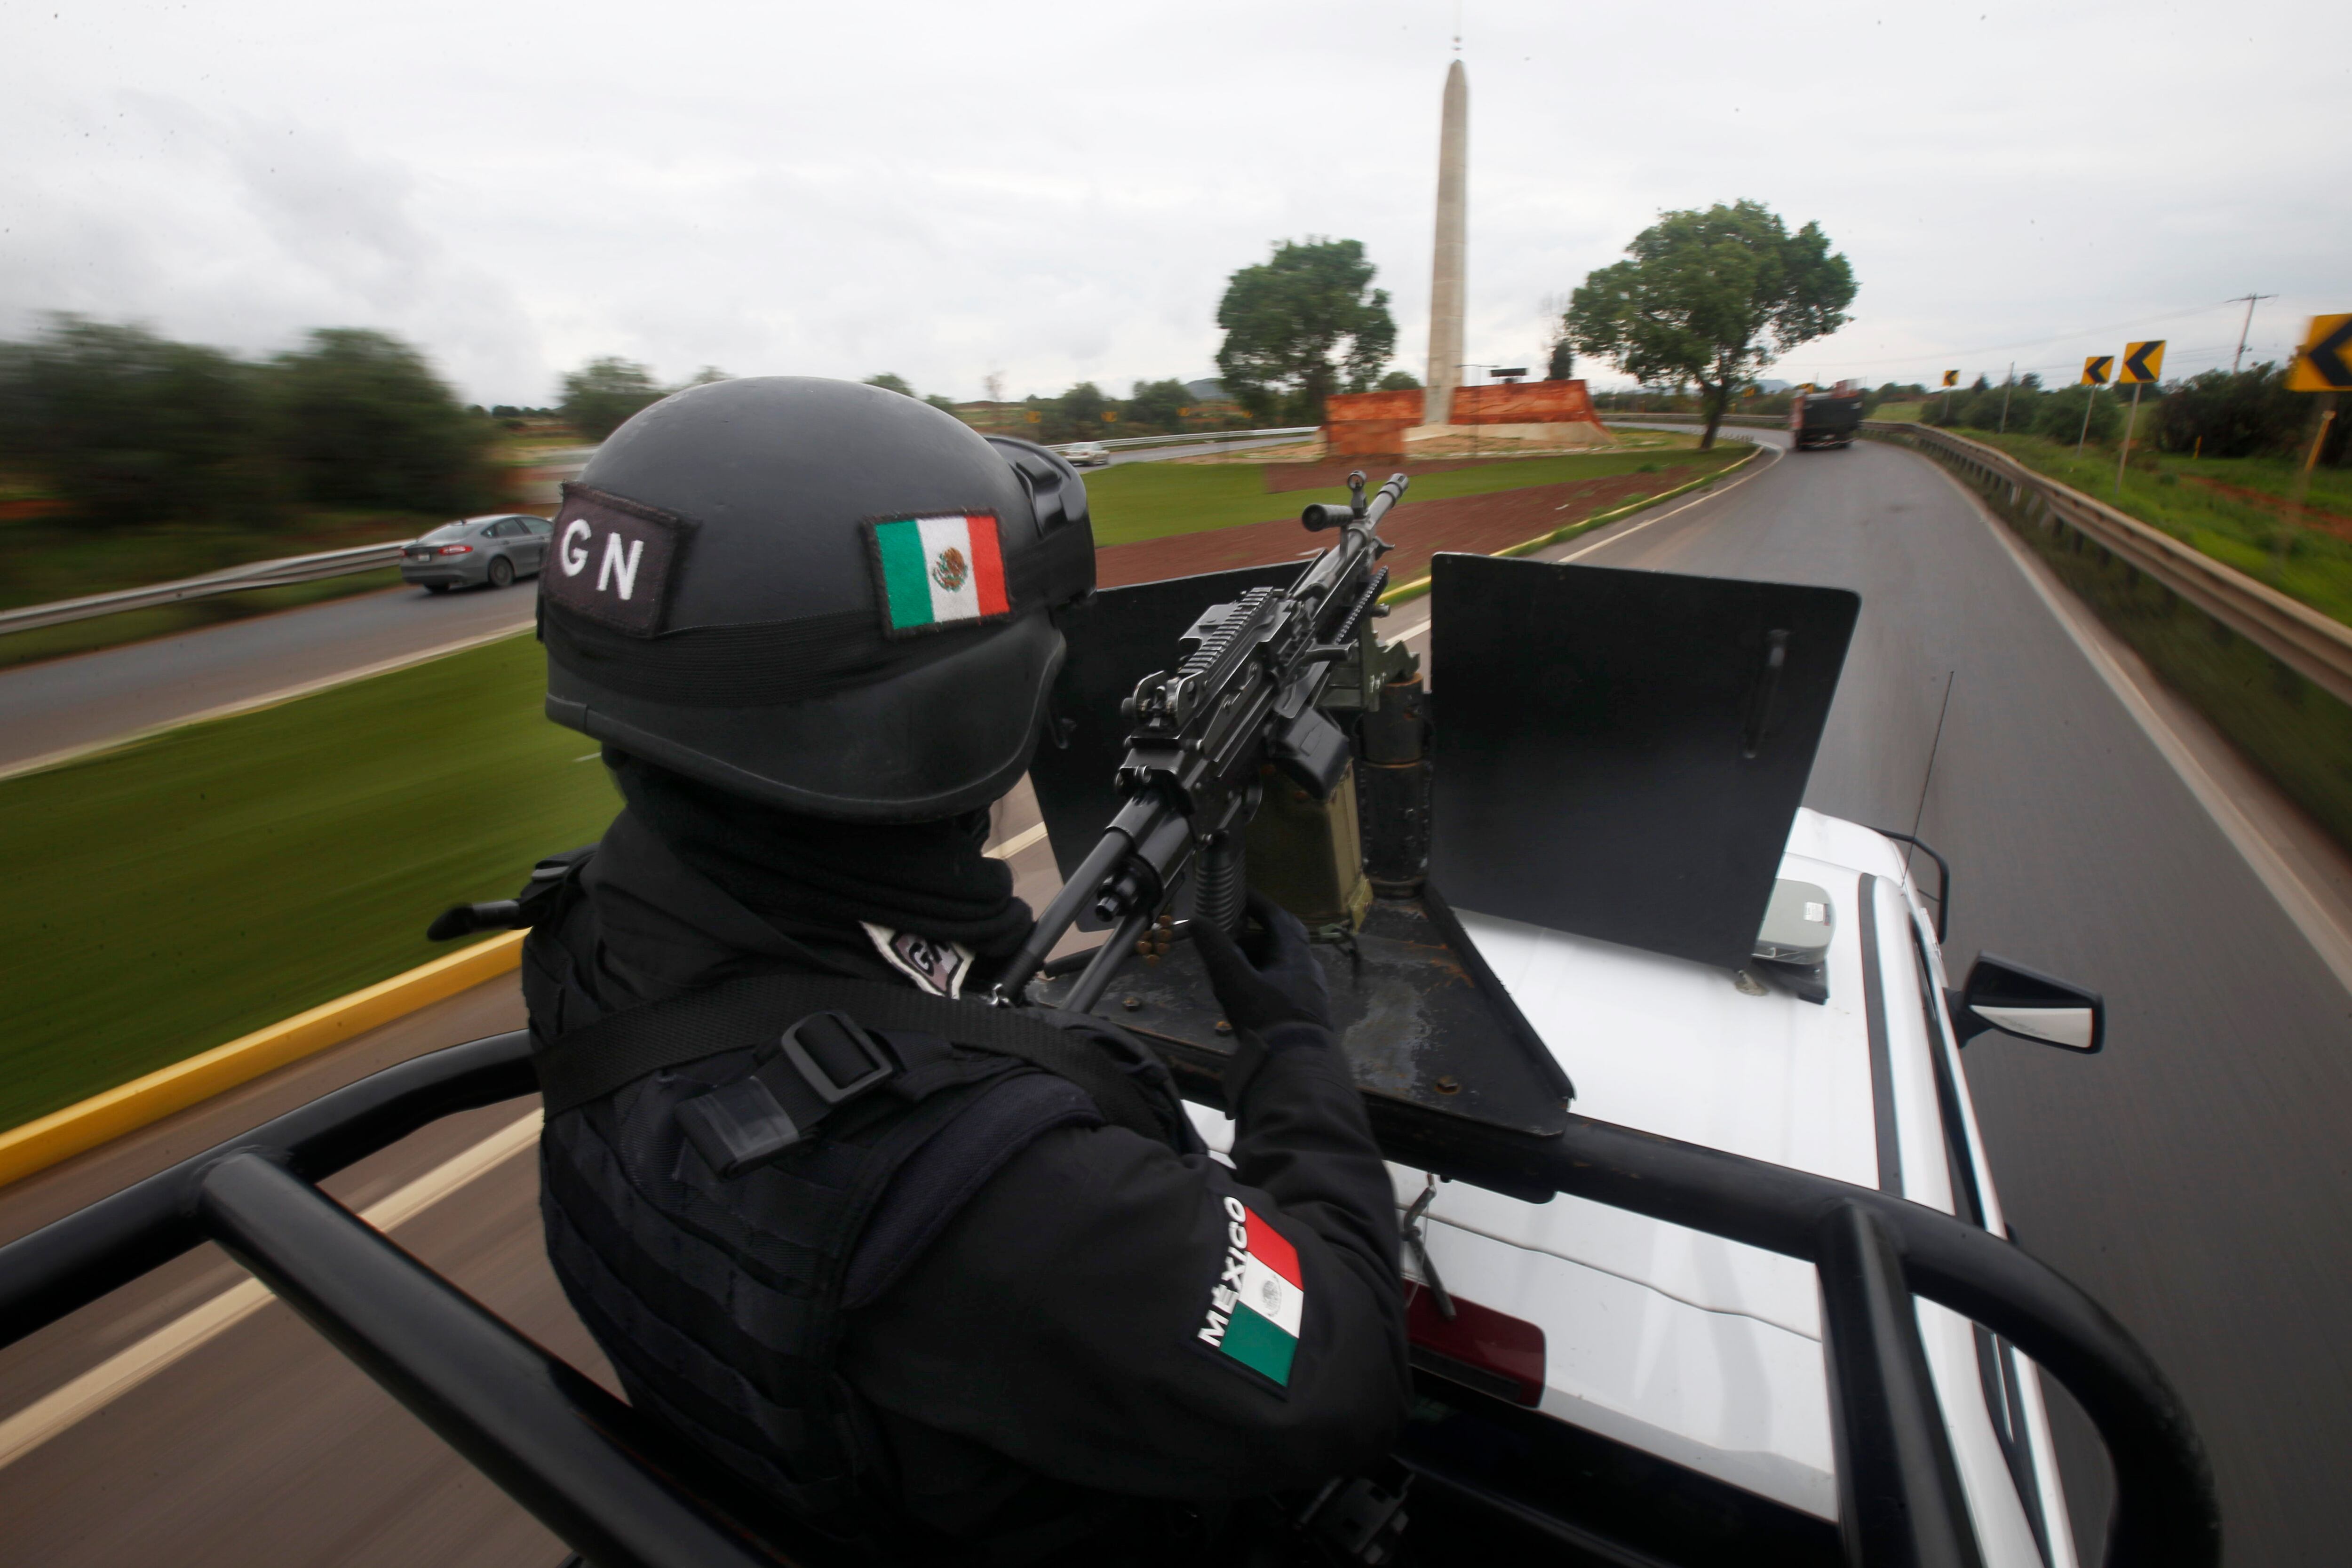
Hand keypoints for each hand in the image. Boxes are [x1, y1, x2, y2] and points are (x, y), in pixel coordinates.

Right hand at [1191, 892, 1330, 1036]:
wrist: (1297, 1067)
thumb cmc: (1267, 1017)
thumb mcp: (1234, 981)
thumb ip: (1216, 949)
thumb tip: (1198, 920)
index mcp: (1295, 954)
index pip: (1278, 917)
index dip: (1258, 903)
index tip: (1240, 895)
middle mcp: (1308, 968)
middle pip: (1281, 941)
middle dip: (1254, 936)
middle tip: (1230, 936)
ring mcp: (1311, 993)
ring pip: (1282, 966)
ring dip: (1258, 961)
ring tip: (1232, 969)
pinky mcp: (1308, 1014)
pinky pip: (1285, 986)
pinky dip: (1264, 982)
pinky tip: (1248, 997)